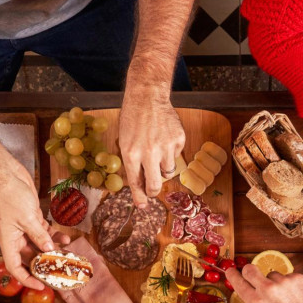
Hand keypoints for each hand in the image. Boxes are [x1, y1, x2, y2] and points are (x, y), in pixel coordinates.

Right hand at [0, 159, 69, 289]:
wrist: (7, 174)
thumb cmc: (10, 195)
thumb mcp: (27, 218)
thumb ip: (39, 235)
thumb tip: (49, 250)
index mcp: (8, 242)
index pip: (15, 268)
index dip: (27, 279)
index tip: (41, 286)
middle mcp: (15, 239)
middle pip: (30, 259)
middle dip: (45, 266)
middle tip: (60, 272)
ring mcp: (24, 230)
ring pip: (40, 247)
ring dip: (53, 251)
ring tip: (67, 255)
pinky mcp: (32, 221)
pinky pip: (45, 234)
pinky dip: (54, 237)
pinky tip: (66, 239)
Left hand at [119, 78, 184, 207]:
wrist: (147, 96)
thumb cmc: (132, 119)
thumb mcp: (124, 142)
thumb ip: (132, 163)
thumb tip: (140, 184)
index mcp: (131, 154)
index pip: (136, 183)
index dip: (140, 197)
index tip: (142, 206)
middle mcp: (149, 152)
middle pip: (155, 185)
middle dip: (154, 191)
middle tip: (153, 190)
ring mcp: (165, 146)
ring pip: (168, 171)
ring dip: (162, 167)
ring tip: (157, 152)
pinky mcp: (178, 139)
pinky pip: (176, 156)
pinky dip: (171, 152)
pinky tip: (164, 138)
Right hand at [226, 266, 302, 302]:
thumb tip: (249, 298)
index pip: (238, 281)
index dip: (232, 275)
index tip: (231, 271)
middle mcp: (267, 289)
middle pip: (250, 269)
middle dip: (248, 271)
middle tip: (252, 276)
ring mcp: (283, 281)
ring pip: (272, 274)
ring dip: (274, 283)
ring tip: (285, 297)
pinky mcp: (297, 277)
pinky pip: (287, 277)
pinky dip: (289, 285)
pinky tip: (296, 297)